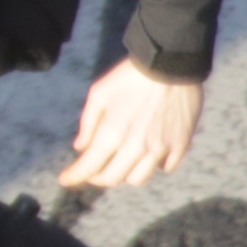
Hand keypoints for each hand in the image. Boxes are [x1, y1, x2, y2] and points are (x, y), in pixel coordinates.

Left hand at [59, 60, 204, 192]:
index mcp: (112, 134)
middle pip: (113, 178)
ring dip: (124, 174)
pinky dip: (154, 166)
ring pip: (138, 179)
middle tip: (92, 170)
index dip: (74, 177)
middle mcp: (136, 147)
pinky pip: (166, 168)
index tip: (65, 180)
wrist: (170, 66)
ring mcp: (161, 148)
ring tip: (119, 162)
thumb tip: (80, 147)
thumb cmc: (129, 77)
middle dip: (97, 178)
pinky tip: (148, 155)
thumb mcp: (98, 94)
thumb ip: (88, 124)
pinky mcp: (181, 145)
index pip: (89, 167)